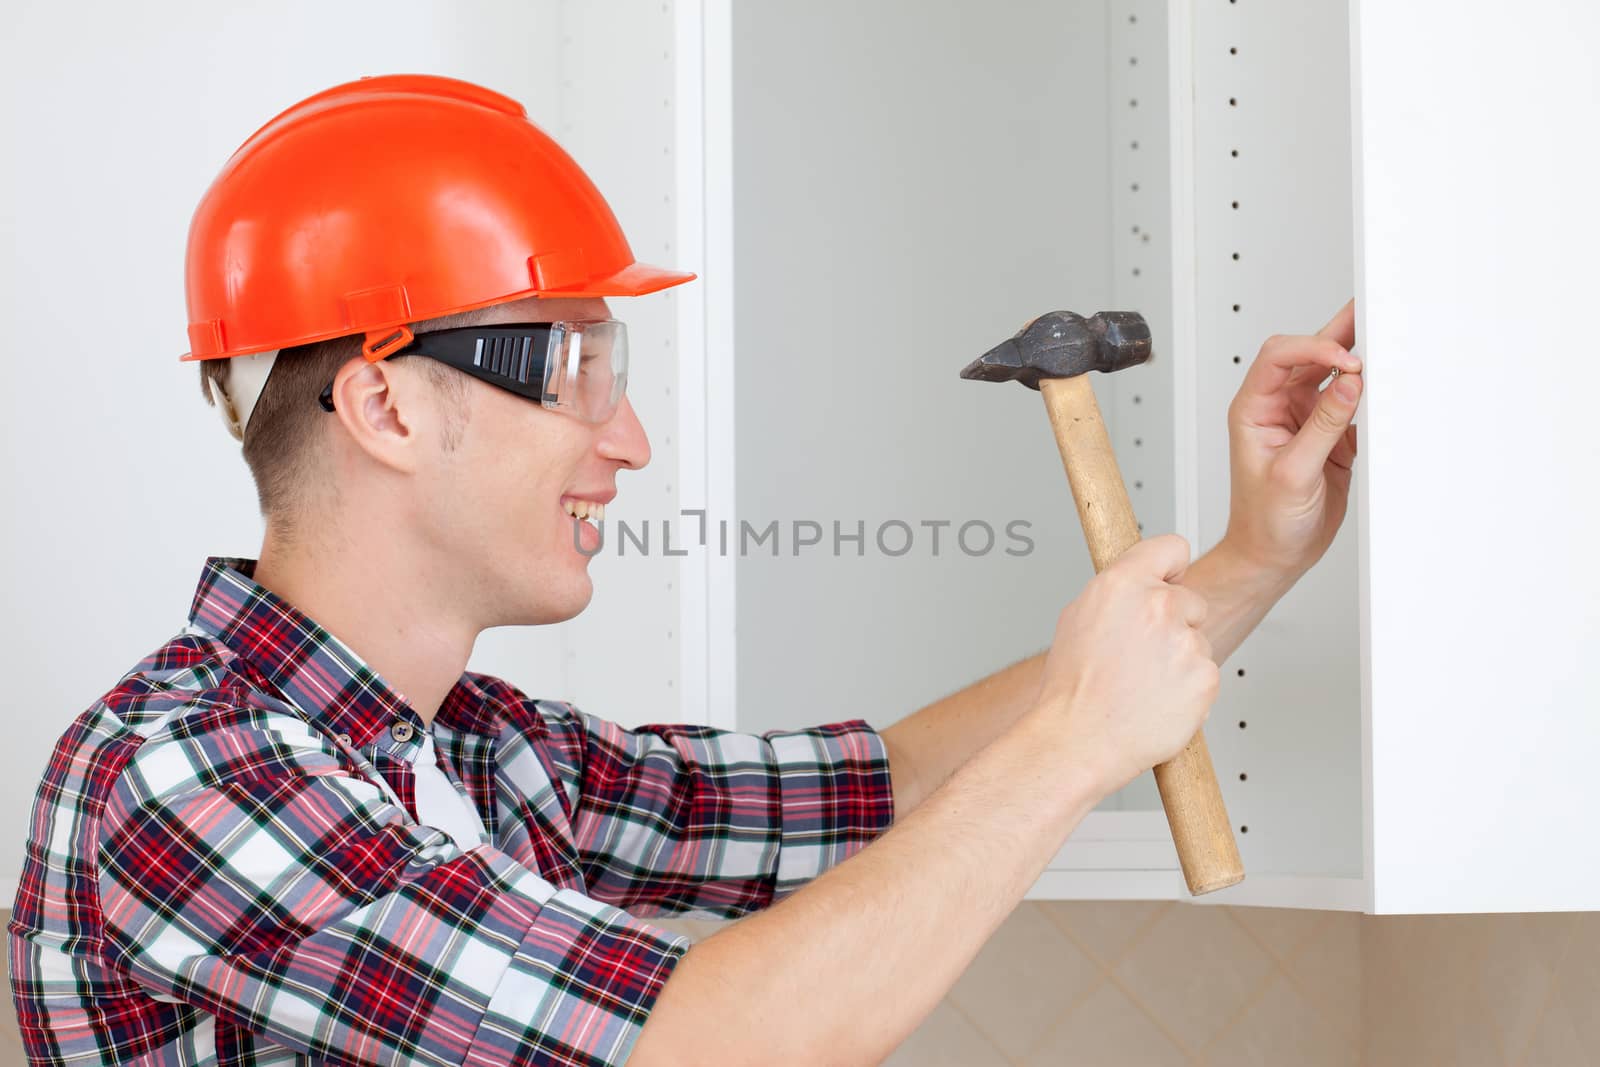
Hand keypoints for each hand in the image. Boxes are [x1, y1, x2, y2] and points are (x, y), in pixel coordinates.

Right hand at [1030, 535, 1219, 794]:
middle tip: (1143, 653)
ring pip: (1197, 641)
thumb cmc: (1074, 688)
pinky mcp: (1206, 677)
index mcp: (1123, 584)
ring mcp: (1186, 642)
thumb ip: (1117, 593)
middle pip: (1190, 600)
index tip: (1170, 580)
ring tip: (1143, 683)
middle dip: (1175, 622)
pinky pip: (1206, 674)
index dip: (1171, 567)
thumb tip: (1137, 584)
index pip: (1172, 547)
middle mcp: (1158, 606)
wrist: (1080, 739)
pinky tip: (1158, 699)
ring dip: (1180, 660)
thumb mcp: (1077, 619)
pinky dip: (1188, 689)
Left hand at [1223, 299, 1363, 578]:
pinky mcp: (1331, 437)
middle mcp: (1278, 408)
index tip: (1346, 361)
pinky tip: (1389, 387)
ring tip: (1388, 343)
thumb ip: (1322, 427)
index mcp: (1254, 409)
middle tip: (1373, 313)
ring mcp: (1306, 420)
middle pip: (1308, 356)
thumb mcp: (1293, 473)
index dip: (1313, 348)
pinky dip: (1372, 396)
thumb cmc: (1263, 521)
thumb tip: (1349, 385)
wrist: (1274, 556)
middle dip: (1339, 336)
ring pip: (1335, 377)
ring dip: (1359, 363)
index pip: (1279, 357)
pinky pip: (1353, 405)